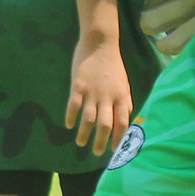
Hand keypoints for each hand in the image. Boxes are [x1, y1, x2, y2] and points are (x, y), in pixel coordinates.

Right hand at [65, 34, 133, 157]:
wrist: (100, 43)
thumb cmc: (113, 65)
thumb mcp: (124, 84)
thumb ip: (124, 102)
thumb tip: (125, 122)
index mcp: (122, 96)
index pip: (122, 122)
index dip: (119, 138)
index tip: (115, 149)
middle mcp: (108, 96)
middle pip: (105, 125)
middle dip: (101, 141)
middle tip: (97, 152)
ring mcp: (92, 92)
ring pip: (89, 119)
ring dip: (84, 133)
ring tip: (81, 143)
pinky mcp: (78, 86)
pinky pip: (73, 106)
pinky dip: (71, 117)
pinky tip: (69, 125)